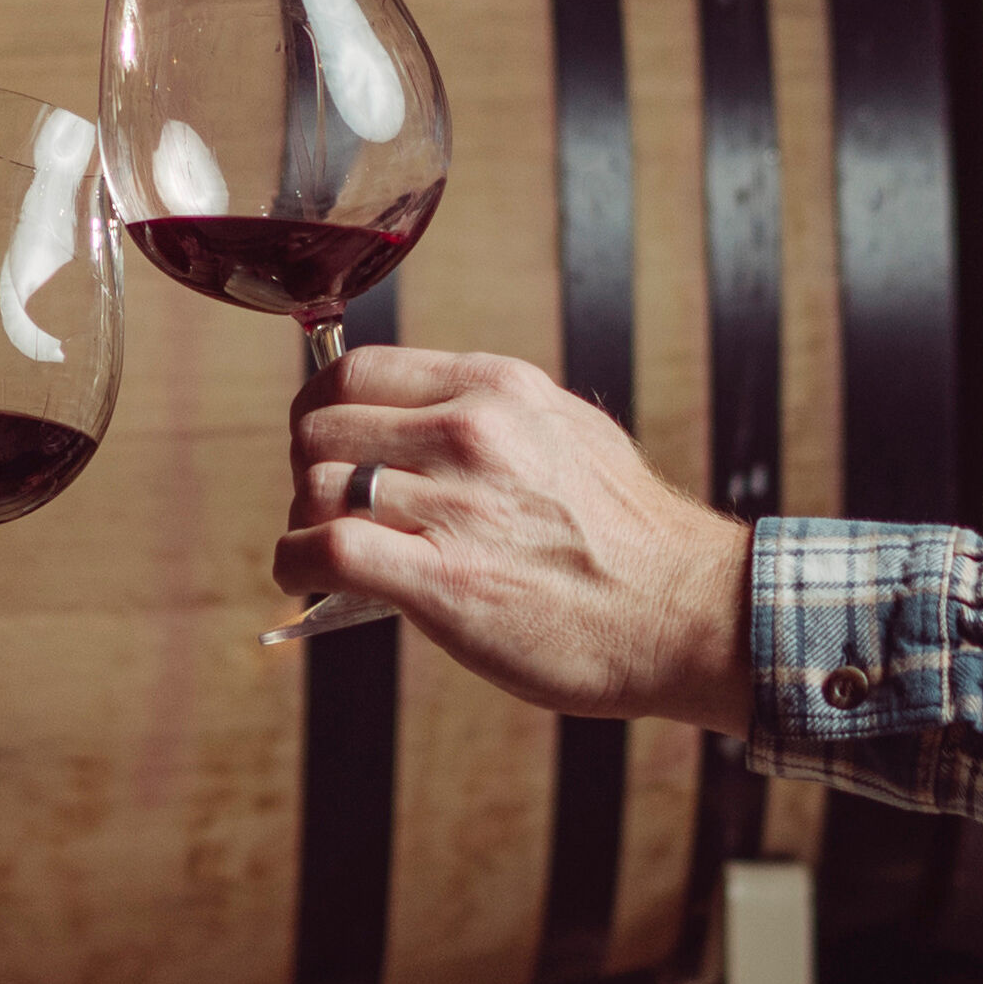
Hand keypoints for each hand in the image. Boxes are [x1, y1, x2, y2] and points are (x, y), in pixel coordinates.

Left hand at [279, 344, 757, 727]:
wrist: (686, 614)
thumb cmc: (631, 537)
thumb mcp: (569, 433)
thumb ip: (495, 416)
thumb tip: (425, 418)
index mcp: (498, 389)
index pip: (357, 370)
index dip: (321, 410)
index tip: (325, 443)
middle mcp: (472, 432)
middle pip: (322, 425)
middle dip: (307, 467)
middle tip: (324, 505)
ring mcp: (457, 506)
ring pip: (318, 486)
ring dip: (302, 522)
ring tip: (321, 550)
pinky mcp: (443, 581)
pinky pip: (326, 551)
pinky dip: (296, 565)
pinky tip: (306, 580)